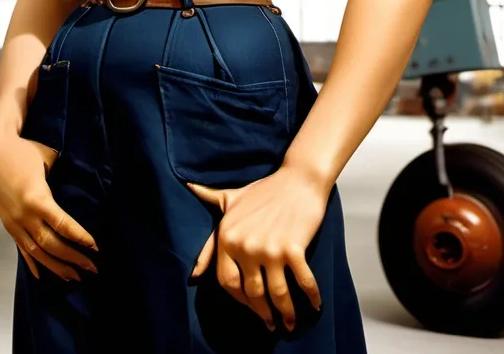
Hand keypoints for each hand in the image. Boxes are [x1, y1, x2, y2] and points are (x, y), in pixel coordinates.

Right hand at [0, 124, 97, 281]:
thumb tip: (87, 184)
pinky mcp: (8, 224)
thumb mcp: (49, 159)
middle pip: (51, 244)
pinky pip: (22, 249)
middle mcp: (24, 215)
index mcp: (36, 198)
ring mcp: (14, 222)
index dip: (80, 238)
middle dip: (73, 258)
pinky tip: (42, 276)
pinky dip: (33, 264)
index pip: (63, 225)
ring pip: (37, 253)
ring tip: (74, 277)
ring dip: (56, 266)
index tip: (96, 247)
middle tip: (92, 268)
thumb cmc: (26, 150)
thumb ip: (64, 175)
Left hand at [187, 164, 325, 332]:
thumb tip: (188, 187)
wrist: (298, 180)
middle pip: (251, 292)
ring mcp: (269, 248)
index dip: (239, 299)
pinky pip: (302, 282)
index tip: (250, 307)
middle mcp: (244, 245)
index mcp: (227, 235)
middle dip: (262, 312)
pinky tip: (315, 306)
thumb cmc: (265, 190)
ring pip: (276, 294)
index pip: (226, 280)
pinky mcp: (293, 249)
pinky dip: (311, 298)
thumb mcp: (232, 196)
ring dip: (285, 313)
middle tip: (270, 323)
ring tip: (290, 323)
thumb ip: (210, 199)